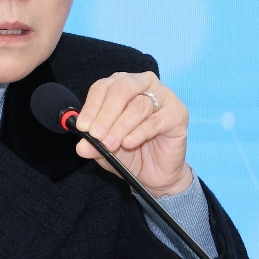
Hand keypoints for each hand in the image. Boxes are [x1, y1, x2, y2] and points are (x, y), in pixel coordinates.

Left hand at [74, 71, 192, 196]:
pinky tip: (129, 143)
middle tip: (96, 135)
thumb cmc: (130, 152)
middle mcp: (142, 85)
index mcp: (121, 86)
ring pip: (138, 105)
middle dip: (106, 114)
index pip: (102, 87)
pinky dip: (139, 132)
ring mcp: (163, 96)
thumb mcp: (105, 149)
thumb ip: (93, 144)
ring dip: (121, 126)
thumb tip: (81, 146)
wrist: (155, 173)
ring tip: (110, 144)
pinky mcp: (177, 113)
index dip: (91, 107)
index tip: (82, 127)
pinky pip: (155, 120)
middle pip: (122, 89)